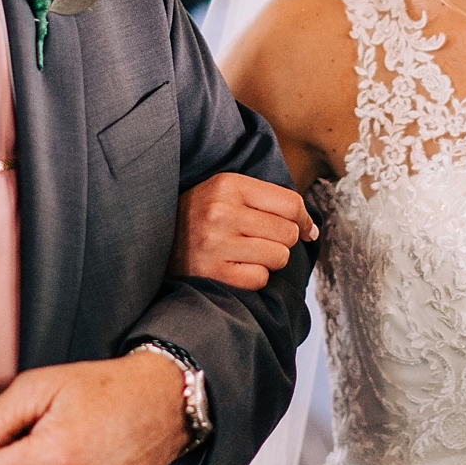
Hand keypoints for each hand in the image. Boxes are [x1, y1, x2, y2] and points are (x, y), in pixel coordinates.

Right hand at [171, 171, 312, 290]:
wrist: (153, 240)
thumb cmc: (200, 216)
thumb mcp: (225, 192)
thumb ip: (267, 200)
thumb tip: (312, 229)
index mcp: (228, 185)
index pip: (290, 203)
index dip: (303, 219)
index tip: (304, 229)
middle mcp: (222, 213)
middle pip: (287, 232)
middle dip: (282, 240)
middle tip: (262, 241)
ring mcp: (216, 245)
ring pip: (278, 257)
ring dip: (269, 259)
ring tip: (247, 254)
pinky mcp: (213, 273)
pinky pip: (260, 279)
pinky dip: (254, 277)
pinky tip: (236, 268)